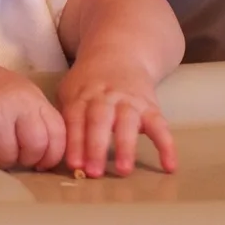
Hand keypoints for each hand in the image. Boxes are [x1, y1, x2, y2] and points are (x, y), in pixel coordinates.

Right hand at [0, 56, 65, 170]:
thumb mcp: (21, 95)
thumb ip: (37, 119)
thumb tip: (49, 157)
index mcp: (33, 98)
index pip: (57, 132)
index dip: (53, 154)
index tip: (42, 162)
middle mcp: (17, 104)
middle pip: (36, 146)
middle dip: (27, 159)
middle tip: (15, 156)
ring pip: (9, 156)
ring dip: (3, 161)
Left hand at [58, 60, 175, 177]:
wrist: (119, 52)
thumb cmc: (89, 81)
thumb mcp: (70, 91)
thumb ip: (65, 117)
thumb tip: (55, 150)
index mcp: (82, 95)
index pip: (76, 119)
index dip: (74, 142)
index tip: (74, 165)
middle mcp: (106, 97)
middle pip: (100, 120)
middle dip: (96, 147)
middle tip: (94, 173)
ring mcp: (130, 101)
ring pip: (128, 122)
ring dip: (126, 146)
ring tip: (124, 171)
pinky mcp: (150, 106)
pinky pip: (160, 125)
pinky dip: (166, 145)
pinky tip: (169, 166)